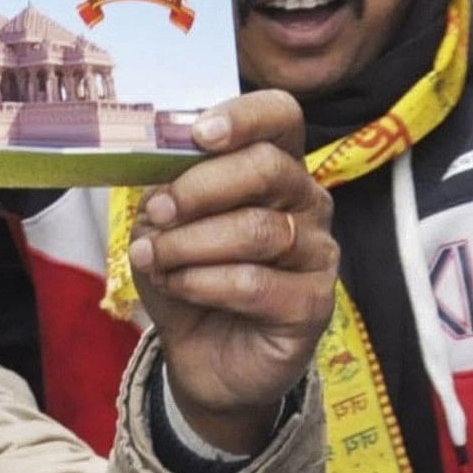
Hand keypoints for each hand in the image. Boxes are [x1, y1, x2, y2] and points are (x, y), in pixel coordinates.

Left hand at [132, 89, 340, 456]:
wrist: (203, 356)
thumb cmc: (190, 277)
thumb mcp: (164, 228)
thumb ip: (164, 195)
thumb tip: (156, 184)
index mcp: (274, 166)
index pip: (280, 116)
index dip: (242, 116)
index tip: (196, 134)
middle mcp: (306, 200)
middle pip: (267, 167)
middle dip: (200, 187)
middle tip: (158, 210)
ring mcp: (317, 252)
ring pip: (256, 229)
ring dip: (190, 243)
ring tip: (156, 258)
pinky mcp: (314, 303)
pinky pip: (254, 283)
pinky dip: (203, 282)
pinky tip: (179, 287)